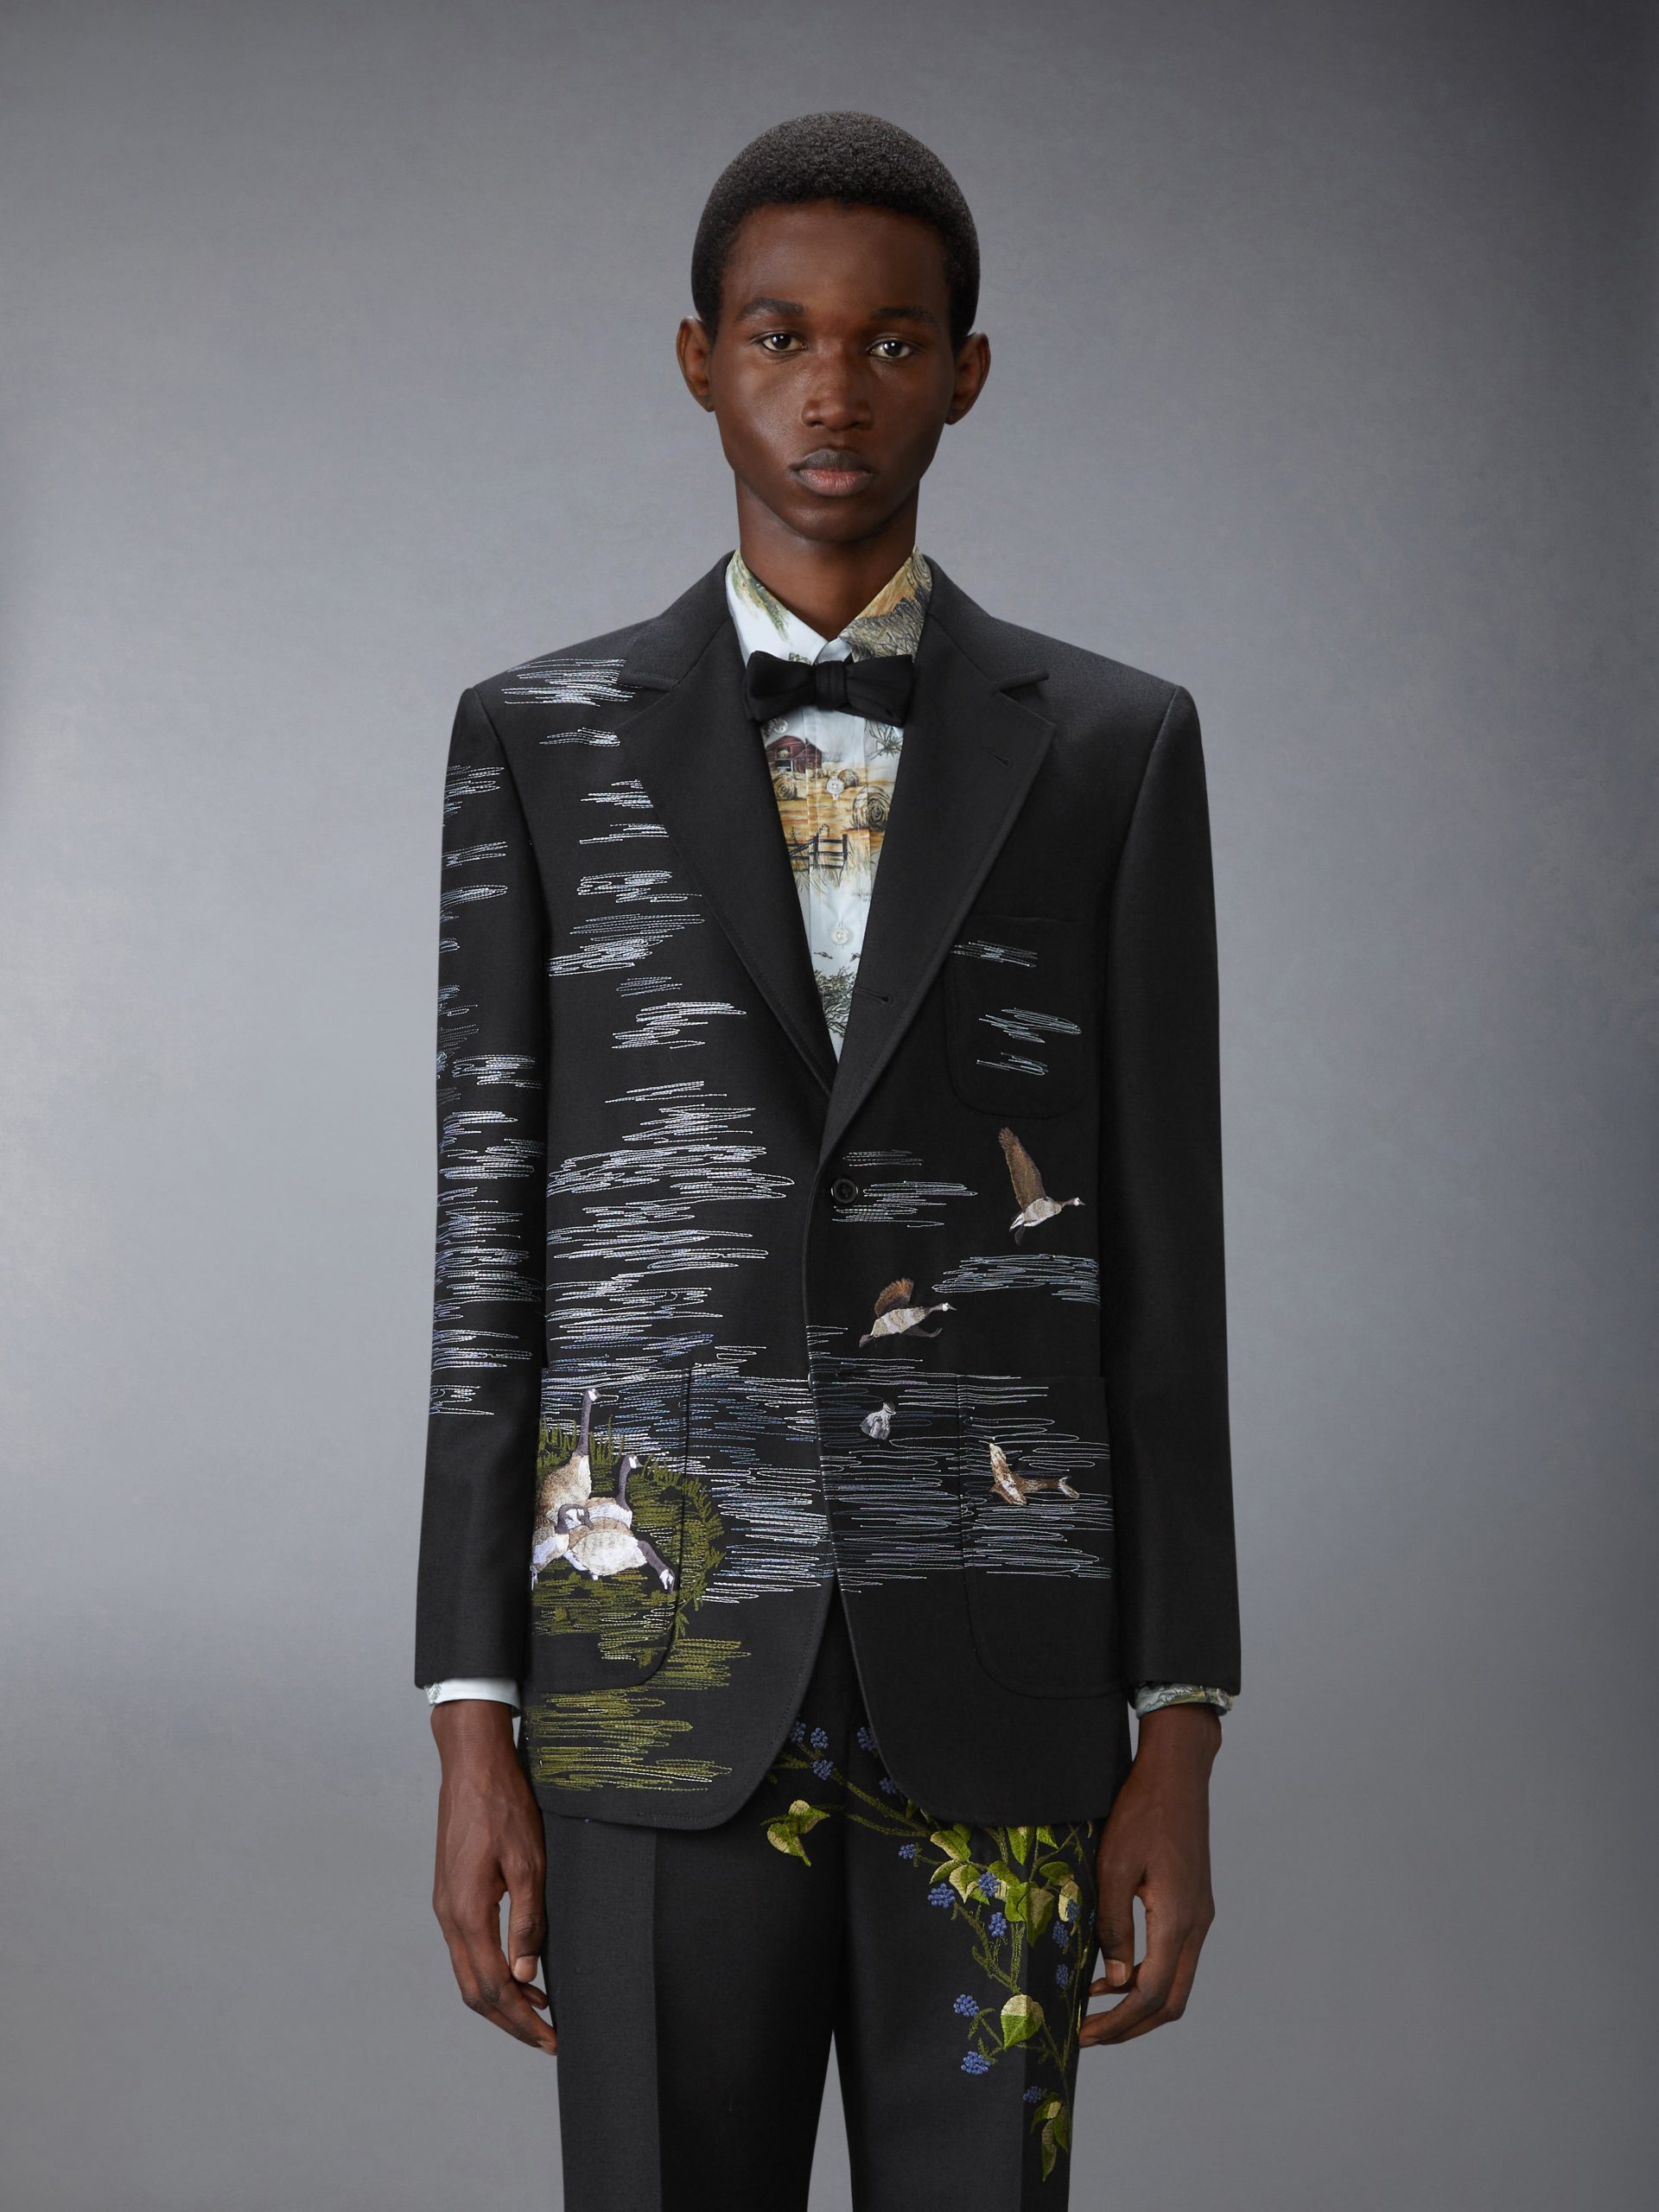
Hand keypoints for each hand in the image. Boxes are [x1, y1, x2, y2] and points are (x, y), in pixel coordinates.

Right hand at [430, 1700, 555, 2053]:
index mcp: (467, 1913)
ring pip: (467, 1973)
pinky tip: (518, 1970)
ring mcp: (445, 1905)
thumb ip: (528, 1922)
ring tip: (538, 2011)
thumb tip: (525, 1976)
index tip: (550, 2039)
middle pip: (474, 1992)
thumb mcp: (529, 1862)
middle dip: (509, 2021)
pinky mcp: (450, 1894)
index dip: (521, 2019)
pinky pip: (467, 1948)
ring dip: (500, 1999)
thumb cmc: (503, 1806)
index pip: (493, 1987)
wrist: (472, 1765)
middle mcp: (449, 1916)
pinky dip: (491, 1971)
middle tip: (545, 2039)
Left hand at [1081, 1703, 1220, 2045]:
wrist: (1177, 1773)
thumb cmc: (1143, 1812)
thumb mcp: (1115, 1867)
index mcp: (1178, 1920)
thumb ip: (1114, 1926)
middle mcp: (1197, 1925)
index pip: (1152, 1994)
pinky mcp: (1193, 1903)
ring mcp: (1199, 1915)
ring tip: (1094, 2002)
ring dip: (1139, 2001)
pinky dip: (1147, 1972)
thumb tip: (1117, 1980)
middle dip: (1132, 2025)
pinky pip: (1174, 1955)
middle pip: (1172, 2001)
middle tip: (1091, 2032)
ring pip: (1176, 1981)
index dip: (1118, 2021)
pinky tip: (1115, 1966)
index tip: (1085, 2032)